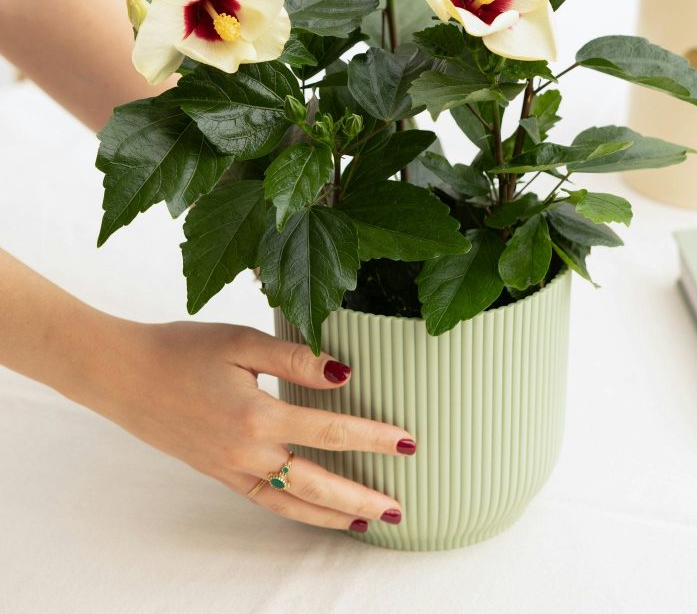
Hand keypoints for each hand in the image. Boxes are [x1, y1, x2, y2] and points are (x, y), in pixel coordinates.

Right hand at [93, 320, 414, 533]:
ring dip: (331, 514)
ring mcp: (231, 468)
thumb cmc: (181, 350)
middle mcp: (247, 452)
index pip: (330, 430)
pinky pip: (264, 500)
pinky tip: (312, 509)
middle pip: (317, 483)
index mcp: (257, 416)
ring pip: (291, 502)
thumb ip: (294, 357)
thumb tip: (342, 372)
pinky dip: (294, 510)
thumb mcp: (241, 341)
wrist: (123, 375)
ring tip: (366, 522)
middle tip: (398, 507)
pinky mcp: (218, 472)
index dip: (372, 437)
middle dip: (361, 496)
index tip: (407, 442)